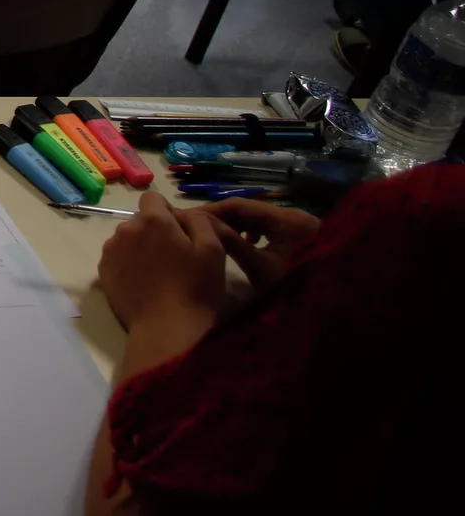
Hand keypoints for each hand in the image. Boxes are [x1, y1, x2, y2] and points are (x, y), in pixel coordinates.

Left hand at [97, 191, 227, 332]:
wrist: (167, 329)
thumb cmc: (196, 289)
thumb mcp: (212, 249)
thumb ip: (198, 220)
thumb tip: (181, 213)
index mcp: (153, 221)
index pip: (153, 198)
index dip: (167, 212)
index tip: (179, 233)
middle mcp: (126, 229)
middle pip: (140, 220)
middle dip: (155, 231)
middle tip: (173, 258)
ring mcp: (110, 251)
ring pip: (127, 238)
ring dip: (140, 247)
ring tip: (158, 273)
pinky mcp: (103, 272)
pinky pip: (117, 257)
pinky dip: (128, 263)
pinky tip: (143, 283)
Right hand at [196, 199, 319, 289]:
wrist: (329, 310)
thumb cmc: (296, 290)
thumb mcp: (260, 268)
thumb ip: (231, 243)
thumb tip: (199, 223)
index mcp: (290, 220)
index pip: (242, 205)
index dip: (211, 210)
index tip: (185, 217)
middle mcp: (293, 215)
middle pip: (247, 210)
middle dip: (218, 218)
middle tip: (189, 225)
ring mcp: (294, 225)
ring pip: (252, 218)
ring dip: (228, 225)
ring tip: (203, 235)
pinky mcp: (292, 235)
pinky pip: (261, 227)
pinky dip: (242, 233)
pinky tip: (229, 244)